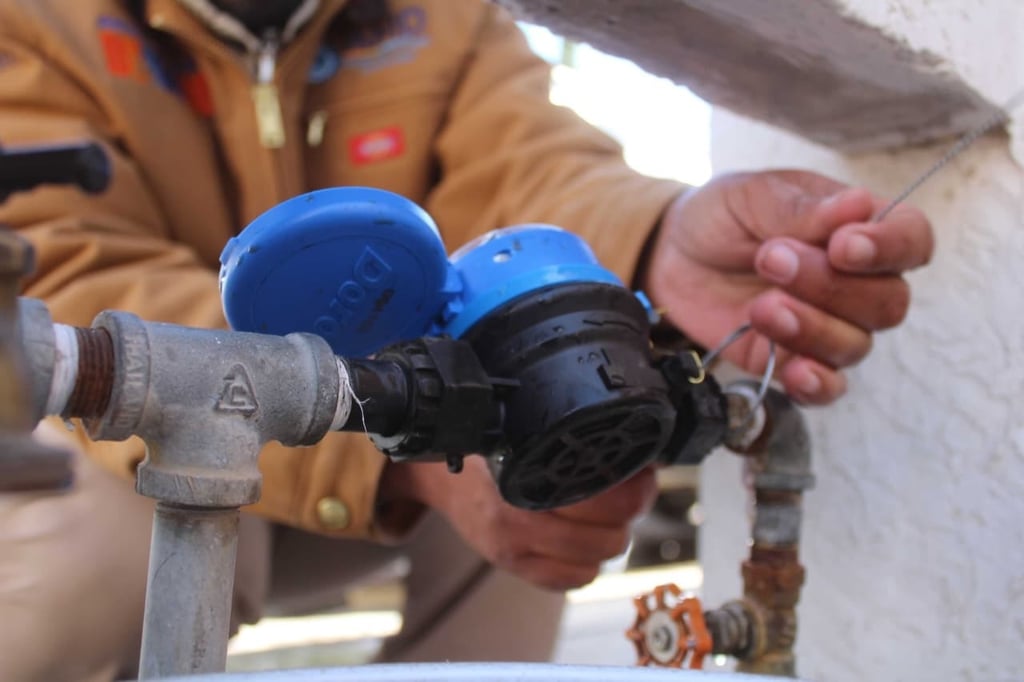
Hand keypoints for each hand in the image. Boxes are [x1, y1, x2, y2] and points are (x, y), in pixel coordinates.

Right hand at [379, 458, 656, 590]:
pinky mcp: (514, 568)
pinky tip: (586, 541)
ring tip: (612, 515)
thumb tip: (629, 443)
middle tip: (634, 489)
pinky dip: (586, 564)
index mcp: (522, 480)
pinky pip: (569, 581)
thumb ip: (567, 442)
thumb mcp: (522, 433)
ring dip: (611, 539)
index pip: (602, 501)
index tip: (644, 471)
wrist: (438, 474)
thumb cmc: (484, 448)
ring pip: (593, 562)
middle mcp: (517, 522)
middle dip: (629, 514)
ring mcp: (515, 552)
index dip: (635, 489)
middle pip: (607, 538)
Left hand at [641, 170, 932, 403]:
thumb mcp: (753, 196)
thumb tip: (857, 204)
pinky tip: (795, 371)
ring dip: (811, 328)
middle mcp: (857, 282)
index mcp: (859, 228)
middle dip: (830, 286)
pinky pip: (827, 387)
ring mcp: (829, 326)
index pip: (911, 241)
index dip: (889, 249)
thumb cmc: (722, 217)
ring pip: (856, 345)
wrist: (672, 255)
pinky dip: (816, 384)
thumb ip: (802, 209)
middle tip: (771, 260)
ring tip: (761, 305)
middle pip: (887, 302)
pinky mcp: (794, 361)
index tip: (842, 247)